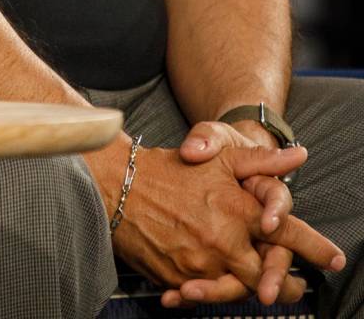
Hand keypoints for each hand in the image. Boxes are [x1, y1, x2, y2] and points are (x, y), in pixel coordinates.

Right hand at [104, 139, 343, 306]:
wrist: (115, 183)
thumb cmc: (169, 167)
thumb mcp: (218, 155)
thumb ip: (261, 160)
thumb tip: (300, 155)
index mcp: (237, 209)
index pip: (287, 234)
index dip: (314, 248)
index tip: (335, 259)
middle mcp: (223, 240)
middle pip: (268, 276)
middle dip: (285, 284)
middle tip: (295, 287)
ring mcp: (200, 263)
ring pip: (238, 290)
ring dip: (251, 291)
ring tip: (262, 291)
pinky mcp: (177, 278)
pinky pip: (203, 295)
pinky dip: (211, 292)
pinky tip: (214, 287)